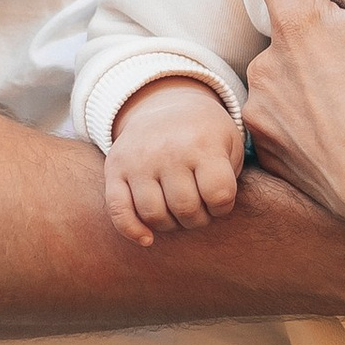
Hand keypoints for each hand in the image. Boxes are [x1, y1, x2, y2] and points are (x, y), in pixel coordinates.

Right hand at [102, 76, 245, 246]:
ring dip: (170, 225)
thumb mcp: (230, 144)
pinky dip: (131, 229)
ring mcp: (138, 159)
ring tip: (178, 214)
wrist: (167, 105)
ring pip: (153, 214)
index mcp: (203, 143)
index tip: (219, 200)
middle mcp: (168, 150)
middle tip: (199, 209)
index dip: (223, 207)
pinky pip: (118, 209)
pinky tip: (147, 238)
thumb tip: (213, 213)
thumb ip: (229, 178)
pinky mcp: (114, 167)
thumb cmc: (206, 135)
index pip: (218, 194)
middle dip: (197, 219)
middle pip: (185, 208)